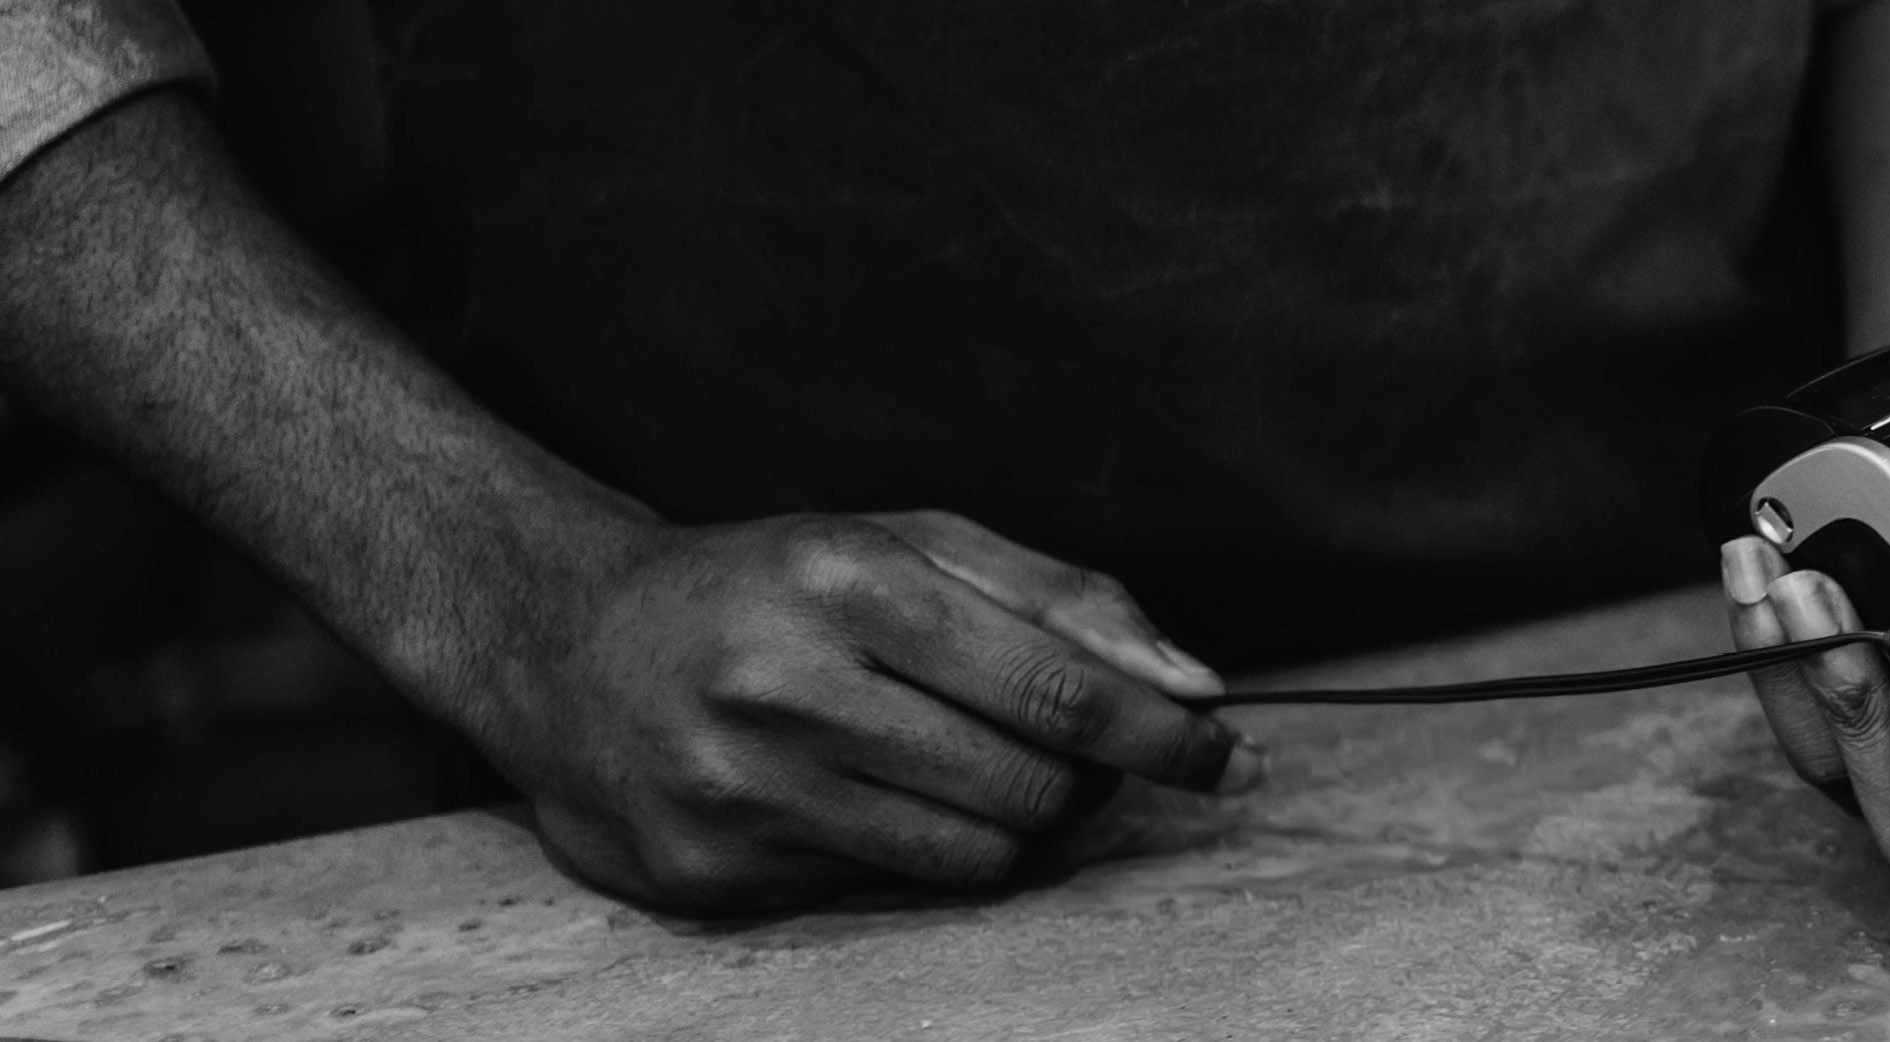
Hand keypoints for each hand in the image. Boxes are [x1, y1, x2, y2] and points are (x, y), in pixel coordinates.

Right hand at [417, 511, 1254, 916]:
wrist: (561, 645)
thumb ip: (1062, 599)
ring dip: (1014, 823)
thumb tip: (1194, 683)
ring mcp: (739, 789)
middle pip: (1030, 784)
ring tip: (978, 770)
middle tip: (1078, 754)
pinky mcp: (708, 872)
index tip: (1227, 754)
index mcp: (845, 581)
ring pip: (973, 855)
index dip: (1161, 734)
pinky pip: (888, 888)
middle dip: (1085, 779)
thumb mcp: (906, 545)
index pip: (1057, 687)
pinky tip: (873, 796)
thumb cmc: (770, 587)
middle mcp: (784, 686)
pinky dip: (919, 851)